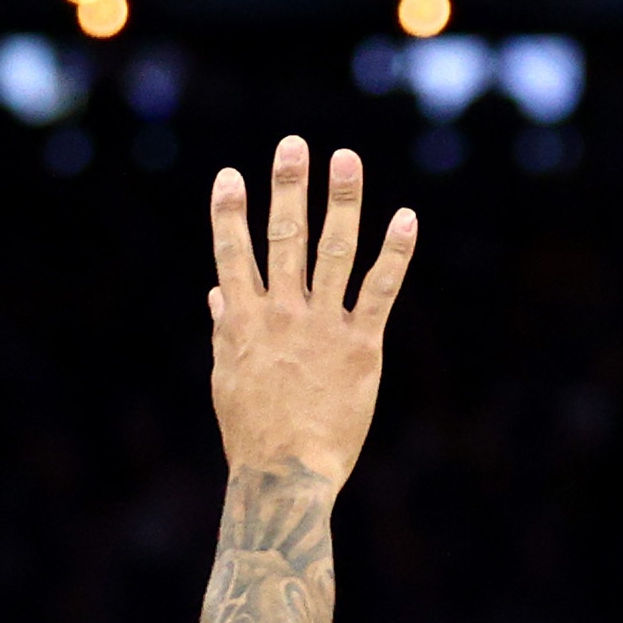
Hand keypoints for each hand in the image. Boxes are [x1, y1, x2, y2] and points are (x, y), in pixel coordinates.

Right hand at [206, 139, 418, 484]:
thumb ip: (225, 330)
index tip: (230, 176)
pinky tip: (406, 218)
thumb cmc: (253, 436)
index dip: (229, 212)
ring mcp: (321, 326)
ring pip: (332, 251)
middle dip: (287, 187)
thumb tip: (217, 294)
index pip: (231, 253)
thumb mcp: (226, 380)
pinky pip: (379, 290)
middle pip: (283, 237)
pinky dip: (394, 253)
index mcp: (242, 320)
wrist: (284, 476)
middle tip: (293, 145)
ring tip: (345, 158)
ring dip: (341, 201)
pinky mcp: (360, 346)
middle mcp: (280, 313)